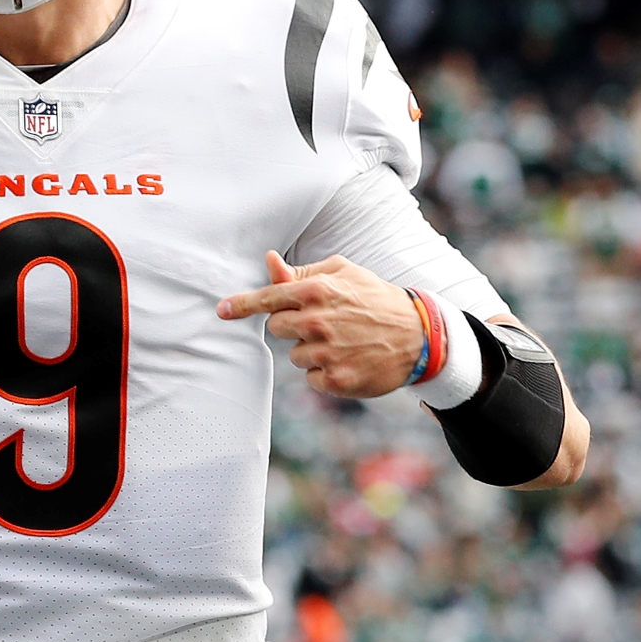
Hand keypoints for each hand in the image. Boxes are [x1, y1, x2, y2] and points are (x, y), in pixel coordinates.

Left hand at [217, 251, 422, 397]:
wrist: (419, 335)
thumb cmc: (374, 298)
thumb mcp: (343, 273)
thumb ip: (303, 273)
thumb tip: (269, 260)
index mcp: (316, 292)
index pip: (267, 299)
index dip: (241, 305)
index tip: (221, 310)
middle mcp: (317, 322)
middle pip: (276, 328)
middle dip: (292, 326)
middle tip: (322, 322)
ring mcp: (327, 353)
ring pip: (294, 355)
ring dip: (311, 350)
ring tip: (342, 340)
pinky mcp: (337, 380)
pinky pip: (310, 378)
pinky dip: (324, 372)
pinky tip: (347, 359)